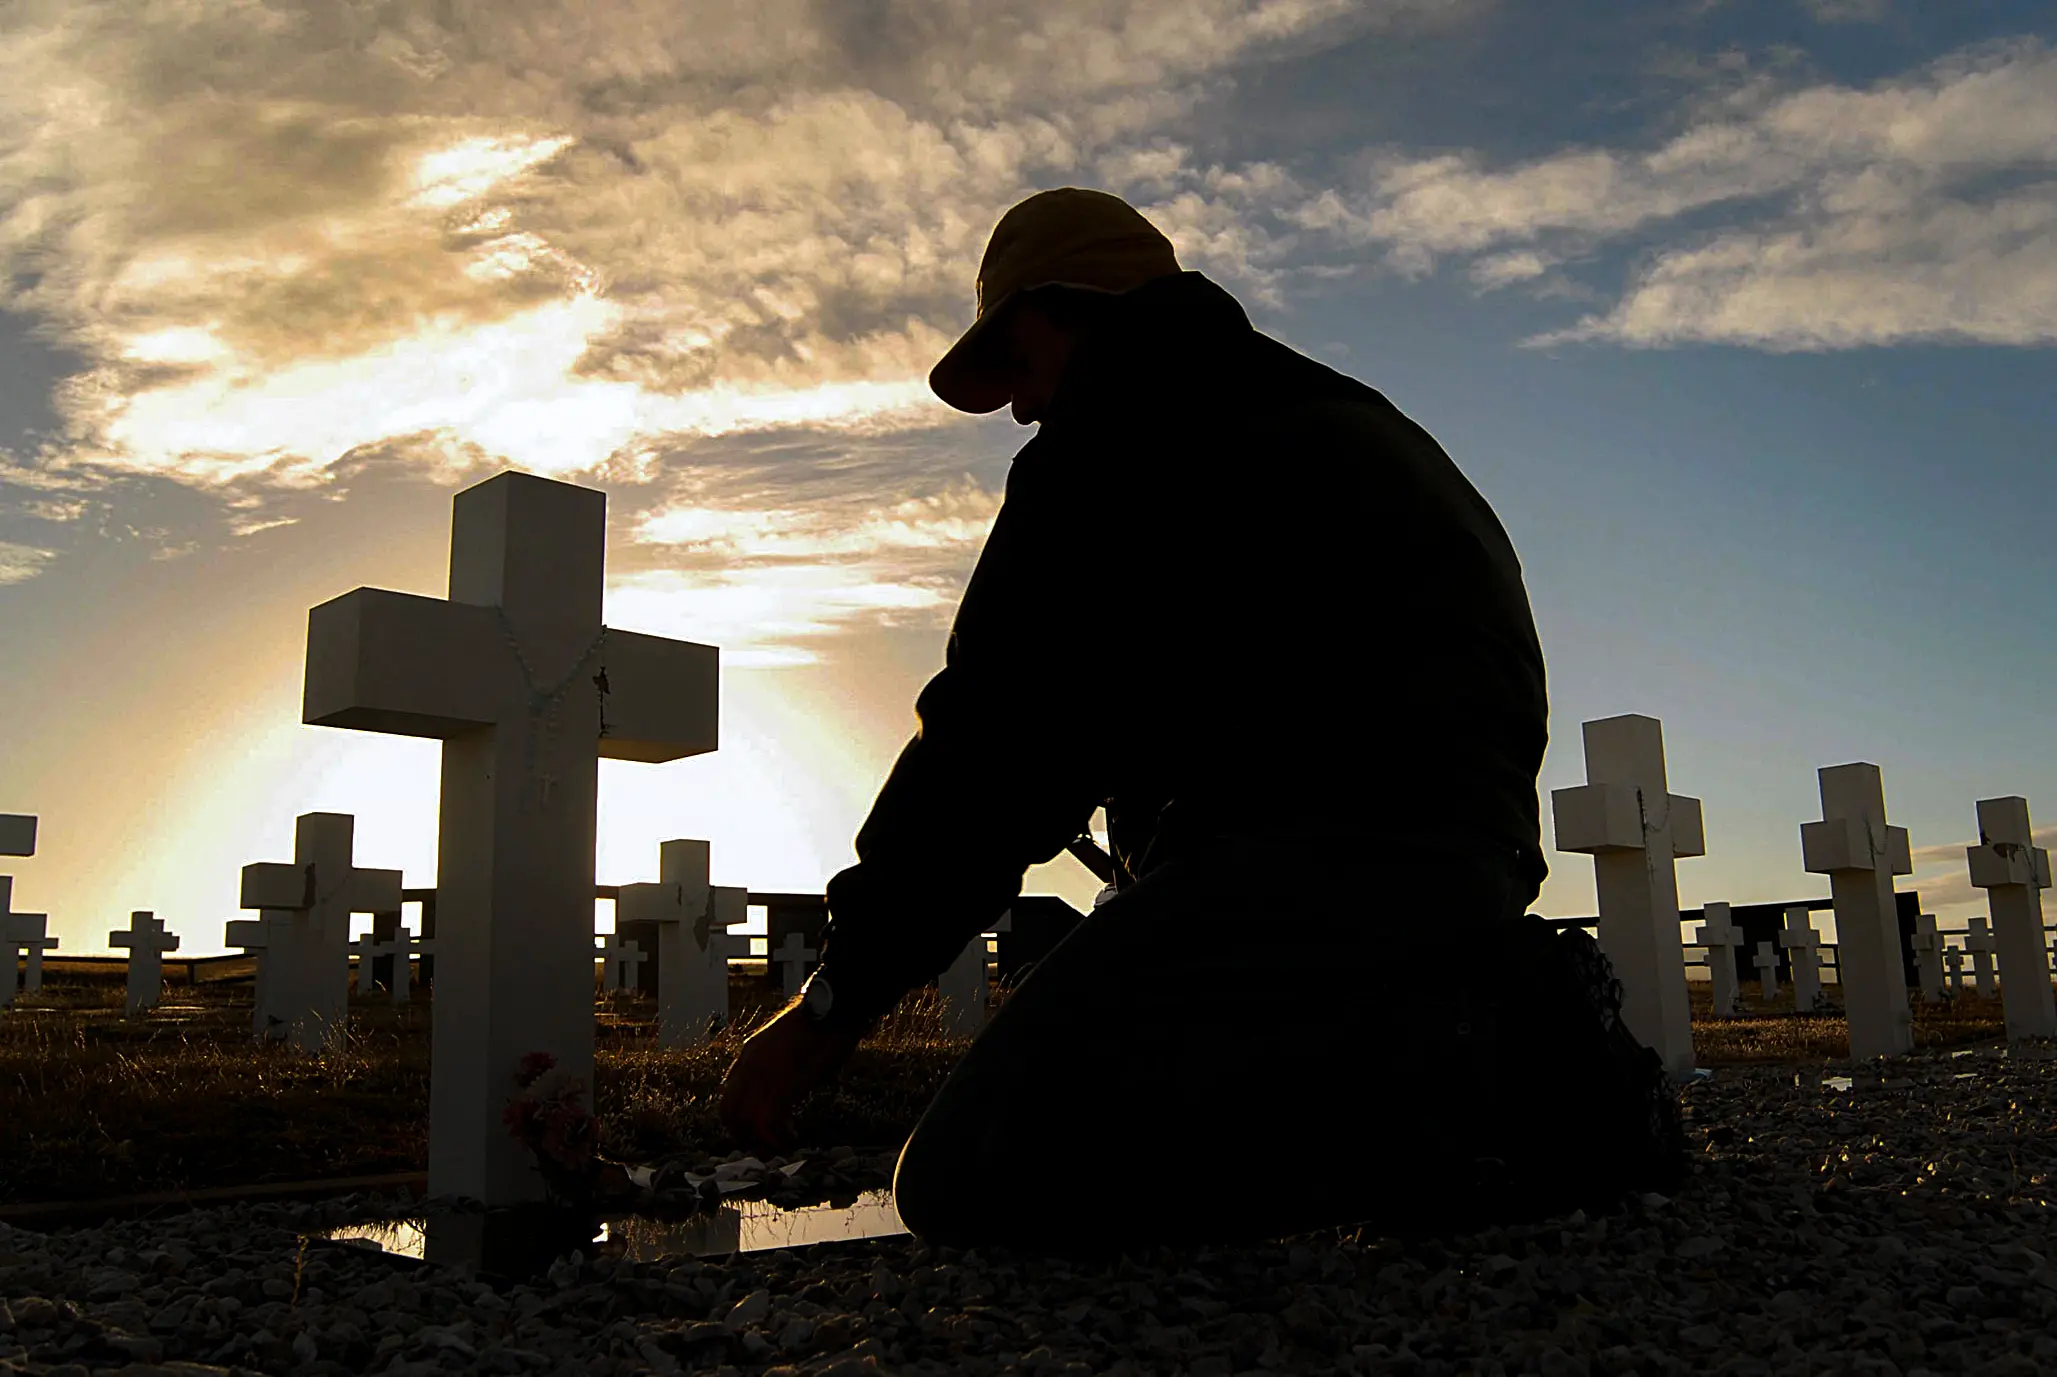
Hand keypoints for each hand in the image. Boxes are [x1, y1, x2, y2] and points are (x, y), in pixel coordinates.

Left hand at [719, 1001, 862, 1154]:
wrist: (832, 1009)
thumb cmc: (820, 1024)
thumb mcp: (787, 1043)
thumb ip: (778, 1065)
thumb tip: (787, 1088)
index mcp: (749, 1055)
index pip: (728, 1095)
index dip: (738, 1120)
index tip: (755, 1132)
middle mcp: (750, 1066)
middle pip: (729, 1113)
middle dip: (744, 1138)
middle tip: (765, 1149)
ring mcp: (764, 1075)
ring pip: (745, 1121)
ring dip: (761, 1142)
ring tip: (779, 1149)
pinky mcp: (784, 1083)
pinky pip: (770, 1121)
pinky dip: (778, 1137)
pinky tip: (792, 1139)